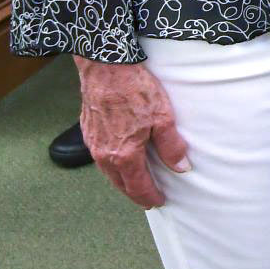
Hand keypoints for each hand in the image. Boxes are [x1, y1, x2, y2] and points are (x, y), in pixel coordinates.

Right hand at [74, 56, 187, 208]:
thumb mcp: (163, 117)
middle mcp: (104, 155)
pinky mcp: (88, 131)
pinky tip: (120, 160)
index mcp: (124, 155)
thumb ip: (171, 146)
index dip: (150, 196)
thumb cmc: (135, 90)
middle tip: (147, 199)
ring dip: (122, 181)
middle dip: (135, 193)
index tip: (159, 201)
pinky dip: (112, 165)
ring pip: (108, 172)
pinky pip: (100, 157)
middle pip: (120, 184)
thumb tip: (181, 168)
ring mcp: (93, 144)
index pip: (138, 186)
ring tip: (135, 183)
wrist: (105, 67)